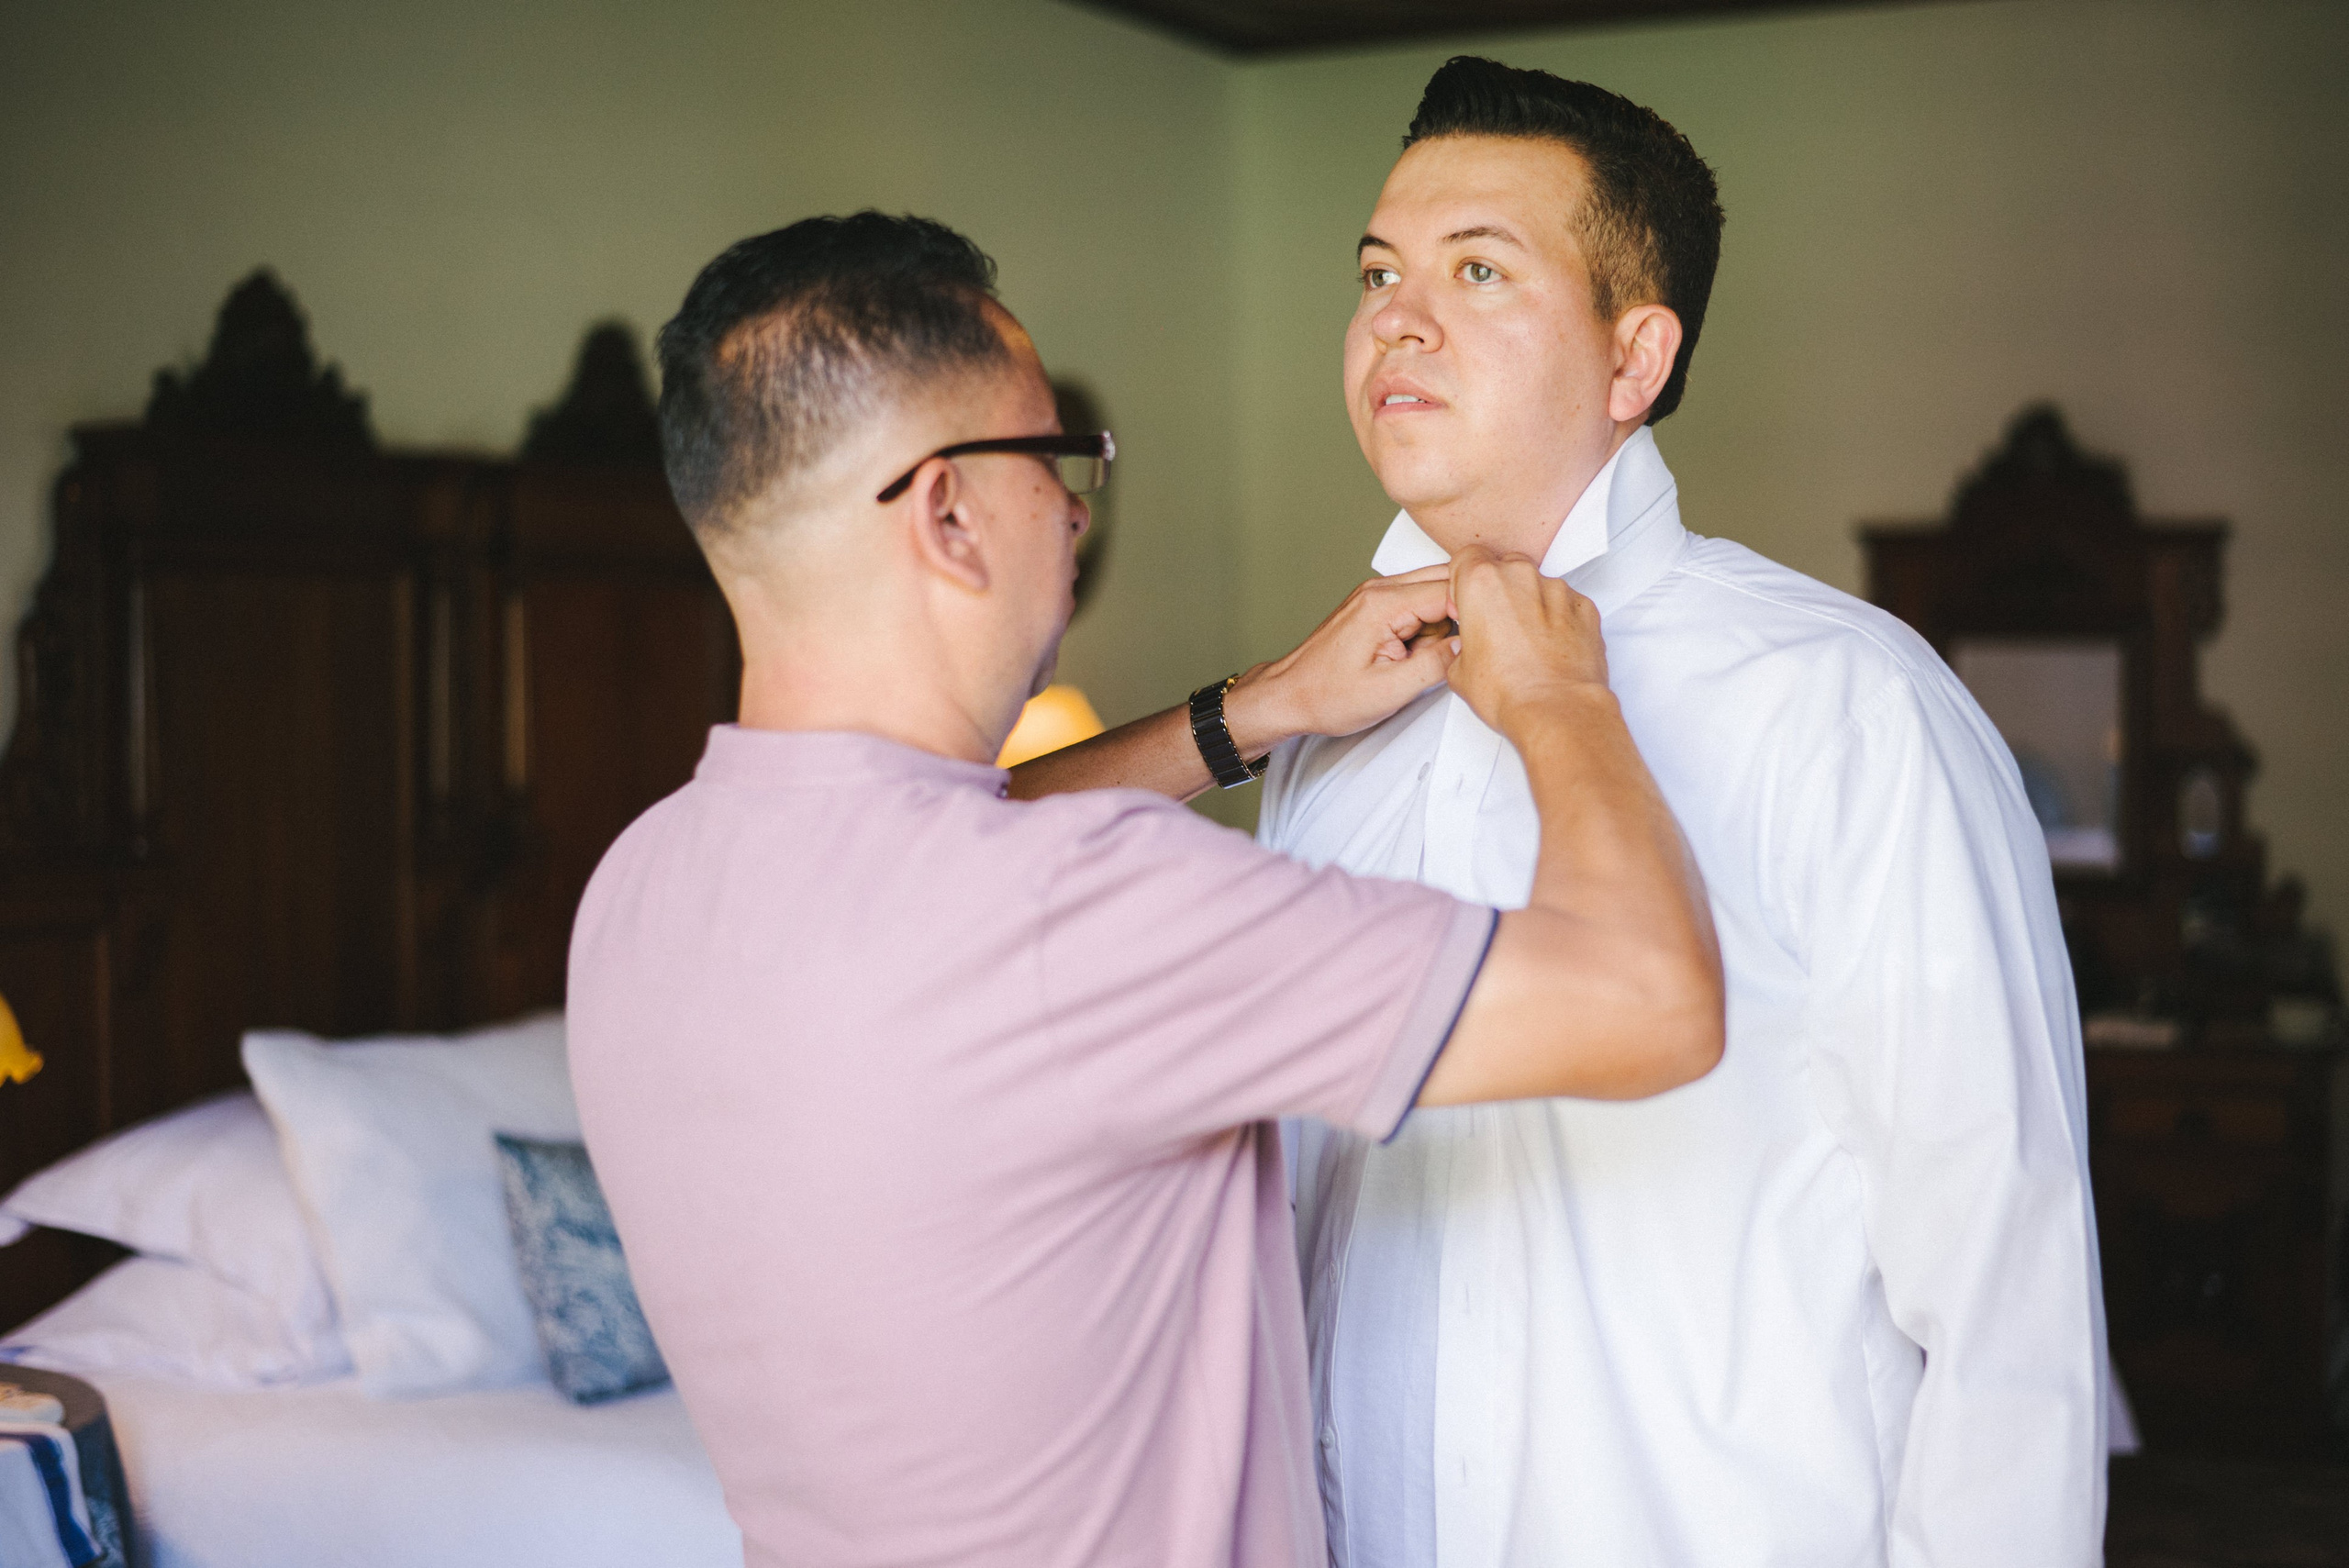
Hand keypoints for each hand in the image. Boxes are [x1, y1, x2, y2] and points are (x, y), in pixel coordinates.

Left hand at [1224, 565, 1456, 753]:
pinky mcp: (1376, 607)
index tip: (1480, 642)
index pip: (1450, 589)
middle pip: (1446, 581)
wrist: (1289, 696)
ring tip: (1417, 660)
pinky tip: (1409, 654)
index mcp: (1382, 604)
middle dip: (1458, 615)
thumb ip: (1434, 666)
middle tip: (1449, 653)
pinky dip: (1423, 628)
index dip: (1473, 615)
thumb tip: (1469, 647)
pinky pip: (1417, 605)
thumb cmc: (1326, 696)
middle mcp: (1379, 590)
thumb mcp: (1388, 692)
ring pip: (1434, 592)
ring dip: (1439, 625)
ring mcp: (1376, 595)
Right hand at [1445, 546, 1608, 737]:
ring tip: (1528, 645)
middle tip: (1496, 627)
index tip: (1466, 602)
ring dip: (1531, 605)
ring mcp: (1558, 590)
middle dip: (1499, 590)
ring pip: (1538, 585)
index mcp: (1483, 582)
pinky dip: (1559, 620)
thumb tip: (1468, 651)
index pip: (1467, 557)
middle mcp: (1522, 576)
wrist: (1557, 710)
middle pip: (1505, 566)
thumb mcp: (1459, 671)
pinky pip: (1566, 604)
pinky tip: (1551, 649)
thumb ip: (1462, 645)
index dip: (1463, 580)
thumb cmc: (1508, 691)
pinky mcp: (1585, 607)